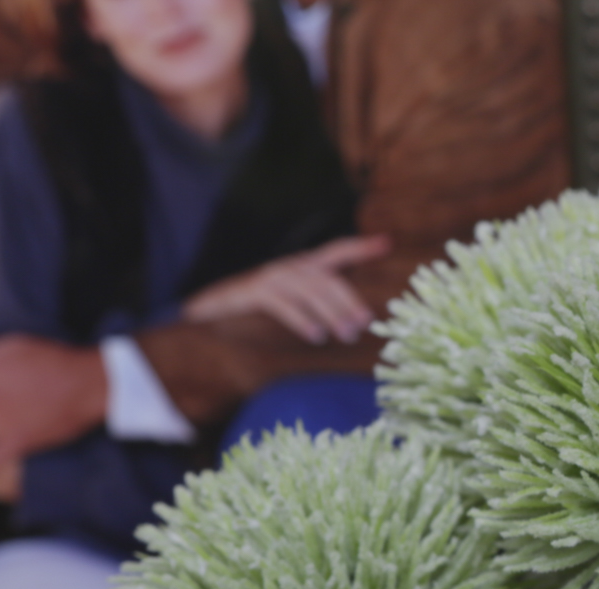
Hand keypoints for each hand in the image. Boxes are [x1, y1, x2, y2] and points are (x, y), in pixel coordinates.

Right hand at [183, 235, 389, 343]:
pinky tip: (316, 336)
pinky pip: (282, 304)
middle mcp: (290, 267)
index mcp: (302, 267)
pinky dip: (301, 319)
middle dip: (349, 300)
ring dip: (331, 313)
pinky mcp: (252, 292)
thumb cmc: (259, 309)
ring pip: (309, 291)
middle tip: (365, 324)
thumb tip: (355, 326)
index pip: (336, 251)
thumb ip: (320, 305)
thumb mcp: (294, 301)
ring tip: (347, 334)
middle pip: (327, 279)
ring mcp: (270, 278)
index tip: (386, 242)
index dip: (360, 247)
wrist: (212, 308)